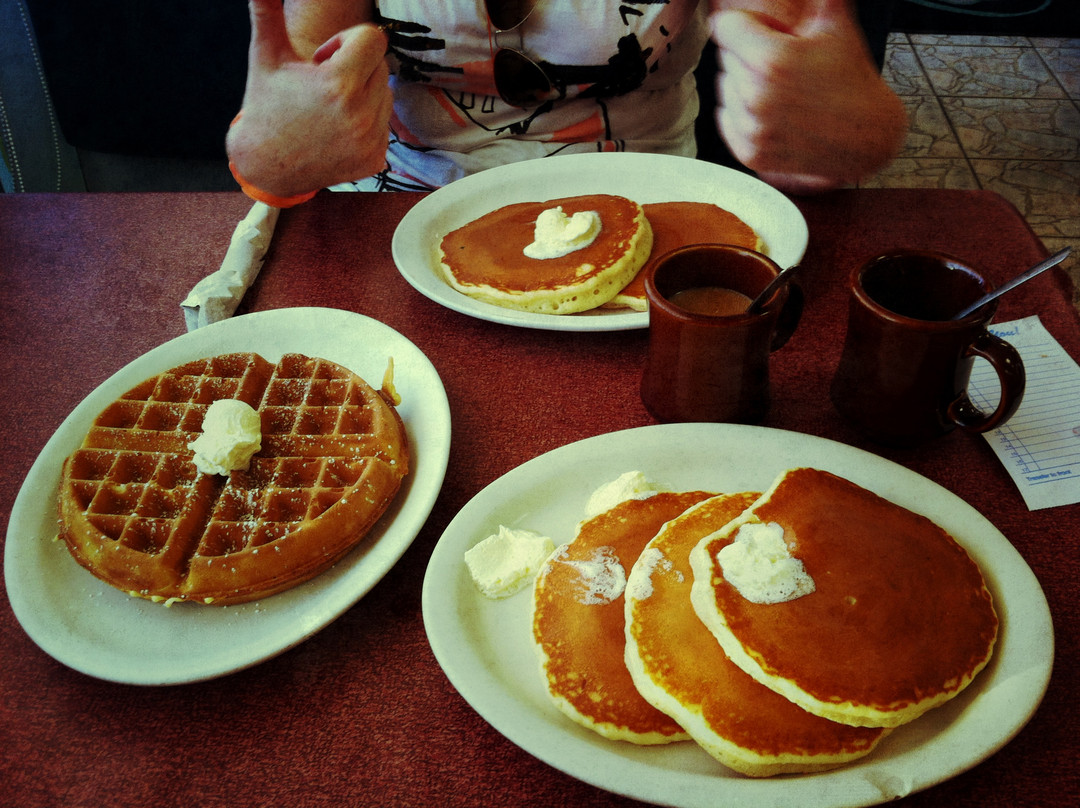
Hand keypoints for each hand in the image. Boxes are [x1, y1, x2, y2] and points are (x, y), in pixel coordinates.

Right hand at [226, 0, 392, 196]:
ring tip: (330, 108)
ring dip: (363, 94)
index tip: (324, 57)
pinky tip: (338, 130)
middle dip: (355, 67)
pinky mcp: (375, 160)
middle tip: (322, 84)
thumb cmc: (266, 104)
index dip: (347, 40)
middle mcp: (361, 115)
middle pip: (380, 67)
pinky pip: (384, 125)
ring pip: (385, 96)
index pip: (373, 39)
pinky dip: (366, 123)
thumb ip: (266, 13)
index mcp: (339, 84)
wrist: (266, 165)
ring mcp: (370, 141)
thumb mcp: (266, 55)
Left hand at [710, 0, 906, 192]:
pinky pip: (726, 119)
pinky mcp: (749, 152)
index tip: (763, 33)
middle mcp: (756, 96)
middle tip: (783, 66)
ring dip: (744, 85)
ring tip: (780, 90)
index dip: (746, 25)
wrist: (866, 138)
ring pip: (725, 88)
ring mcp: (752, 128)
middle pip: (726, 57)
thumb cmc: (851, 78)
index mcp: (771, 60)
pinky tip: (772, 111)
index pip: (725, 26)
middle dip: (748, 55)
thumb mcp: (836, 25)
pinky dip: (742, 114)